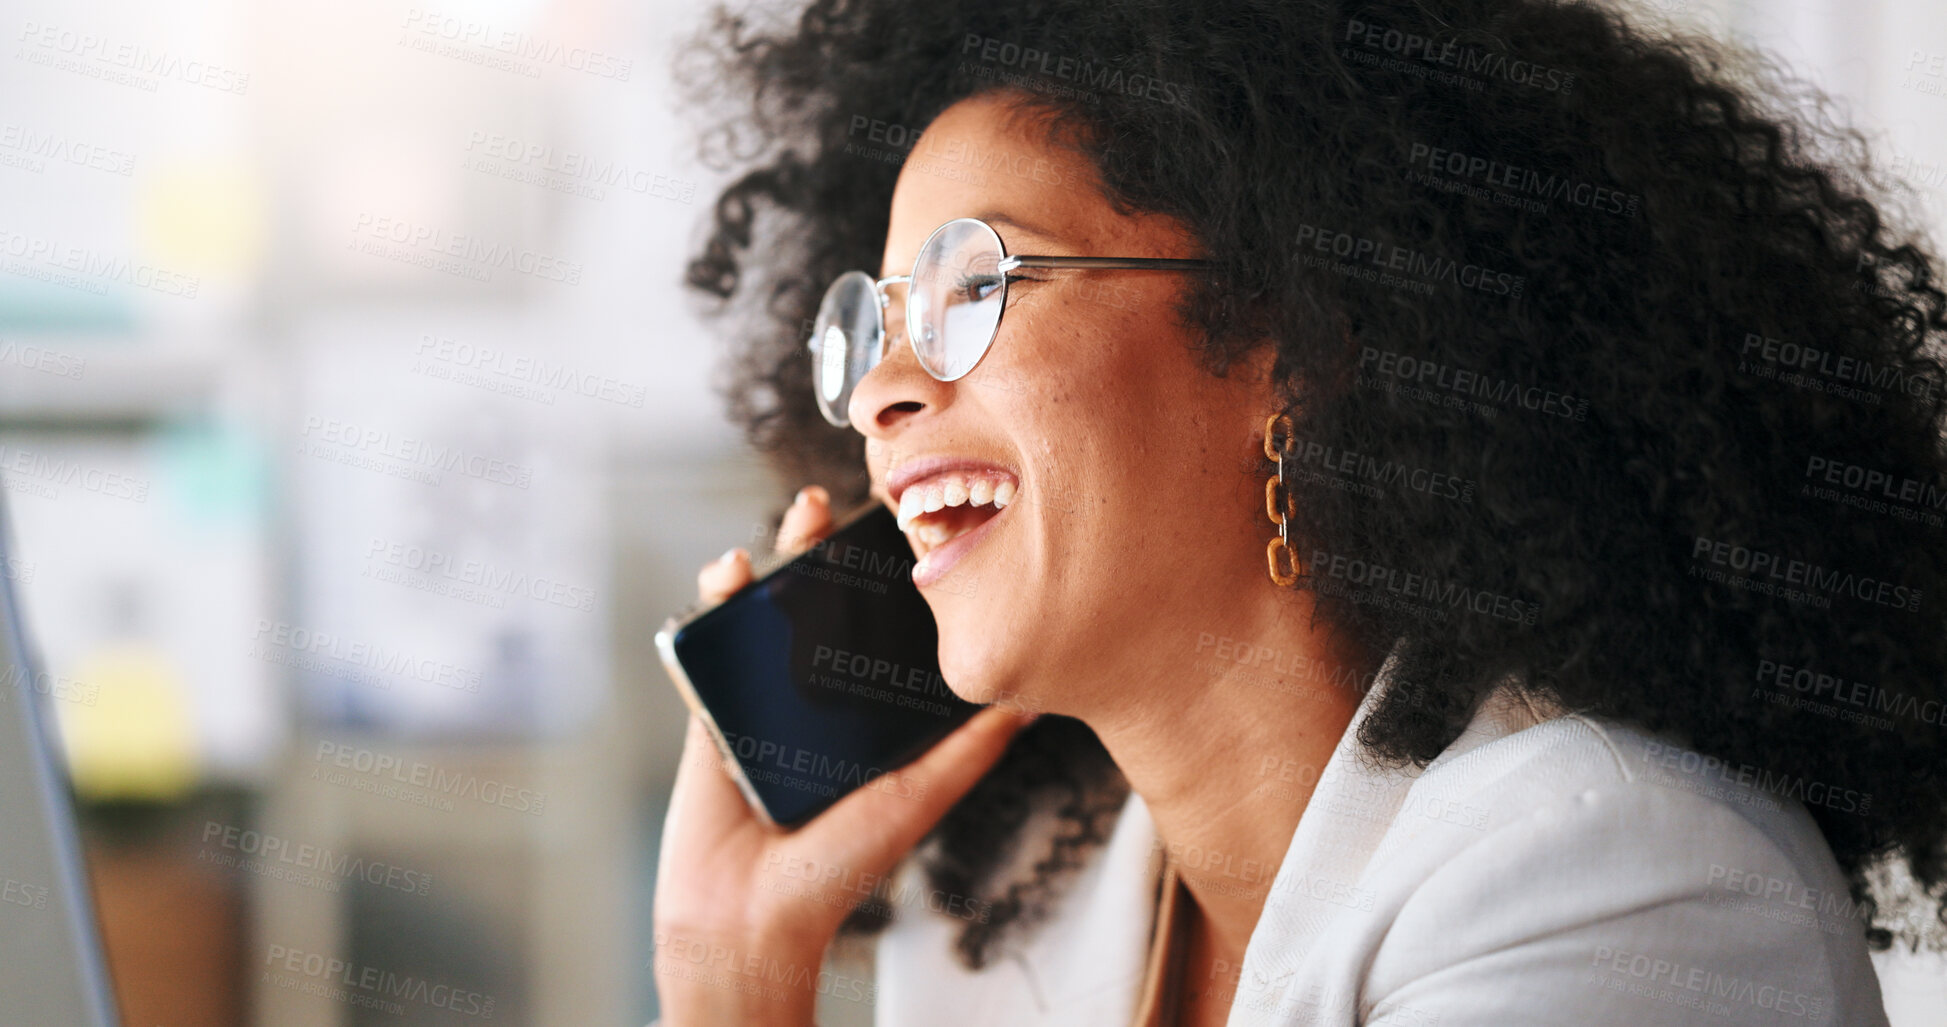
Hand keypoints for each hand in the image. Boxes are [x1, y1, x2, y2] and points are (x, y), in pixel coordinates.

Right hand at [652, 486, 1032, 1025]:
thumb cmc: (839, 869)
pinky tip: (729, 573)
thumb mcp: (917, 800)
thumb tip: (1031, 702)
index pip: (878, 630)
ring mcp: (762, 697)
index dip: (888, 581)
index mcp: (864, 713)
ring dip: (777, 556)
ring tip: (799, 517)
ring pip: (767, 610)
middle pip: (822, 606)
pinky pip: (709, 641)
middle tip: (847, 503)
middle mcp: (815, 697)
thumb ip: (968, 753)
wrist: (750, 917)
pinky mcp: (712, 707)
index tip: (908, 530)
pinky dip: (714, 599)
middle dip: (831, 549)